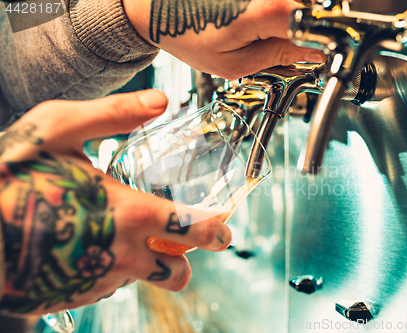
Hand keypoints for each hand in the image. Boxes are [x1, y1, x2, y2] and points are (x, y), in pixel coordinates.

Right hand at [0, 90, 231, 314]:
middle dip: (187, 261)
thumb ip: (116, 114)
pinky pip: (106, 286)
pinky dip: (109, 268)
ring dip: (146, 263)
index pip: (192, 231)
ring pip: (143, 281)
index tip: (223, 231)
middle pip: (178, 274)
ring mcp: (96, 279)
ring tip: (126, 237)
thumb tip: (161, 101)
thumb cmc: (11, 172)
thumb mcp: (62, 128)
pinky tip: (90, 244)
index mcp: (130, 213)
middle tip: (183, 246)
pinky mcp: (74, 294)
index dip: (215, 232)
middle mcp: (120, 254)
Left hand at [123, 0, 325, 78]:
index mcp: (268, 8)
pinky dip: (279, 14)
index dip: (326, 45)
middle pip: (315, 10)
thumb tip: (315, 53)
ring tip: (262, 32)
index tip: (323, 57)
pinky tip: (255, 22)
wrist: (157, 7)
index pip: (321, 26)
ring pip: (301, 5)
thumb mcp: (234, 62)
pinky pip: (283, 3)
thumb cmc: (185, 32)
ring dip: (293, 20)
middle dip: (311, 31)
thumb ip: (280, 55)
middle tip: (286, 46)